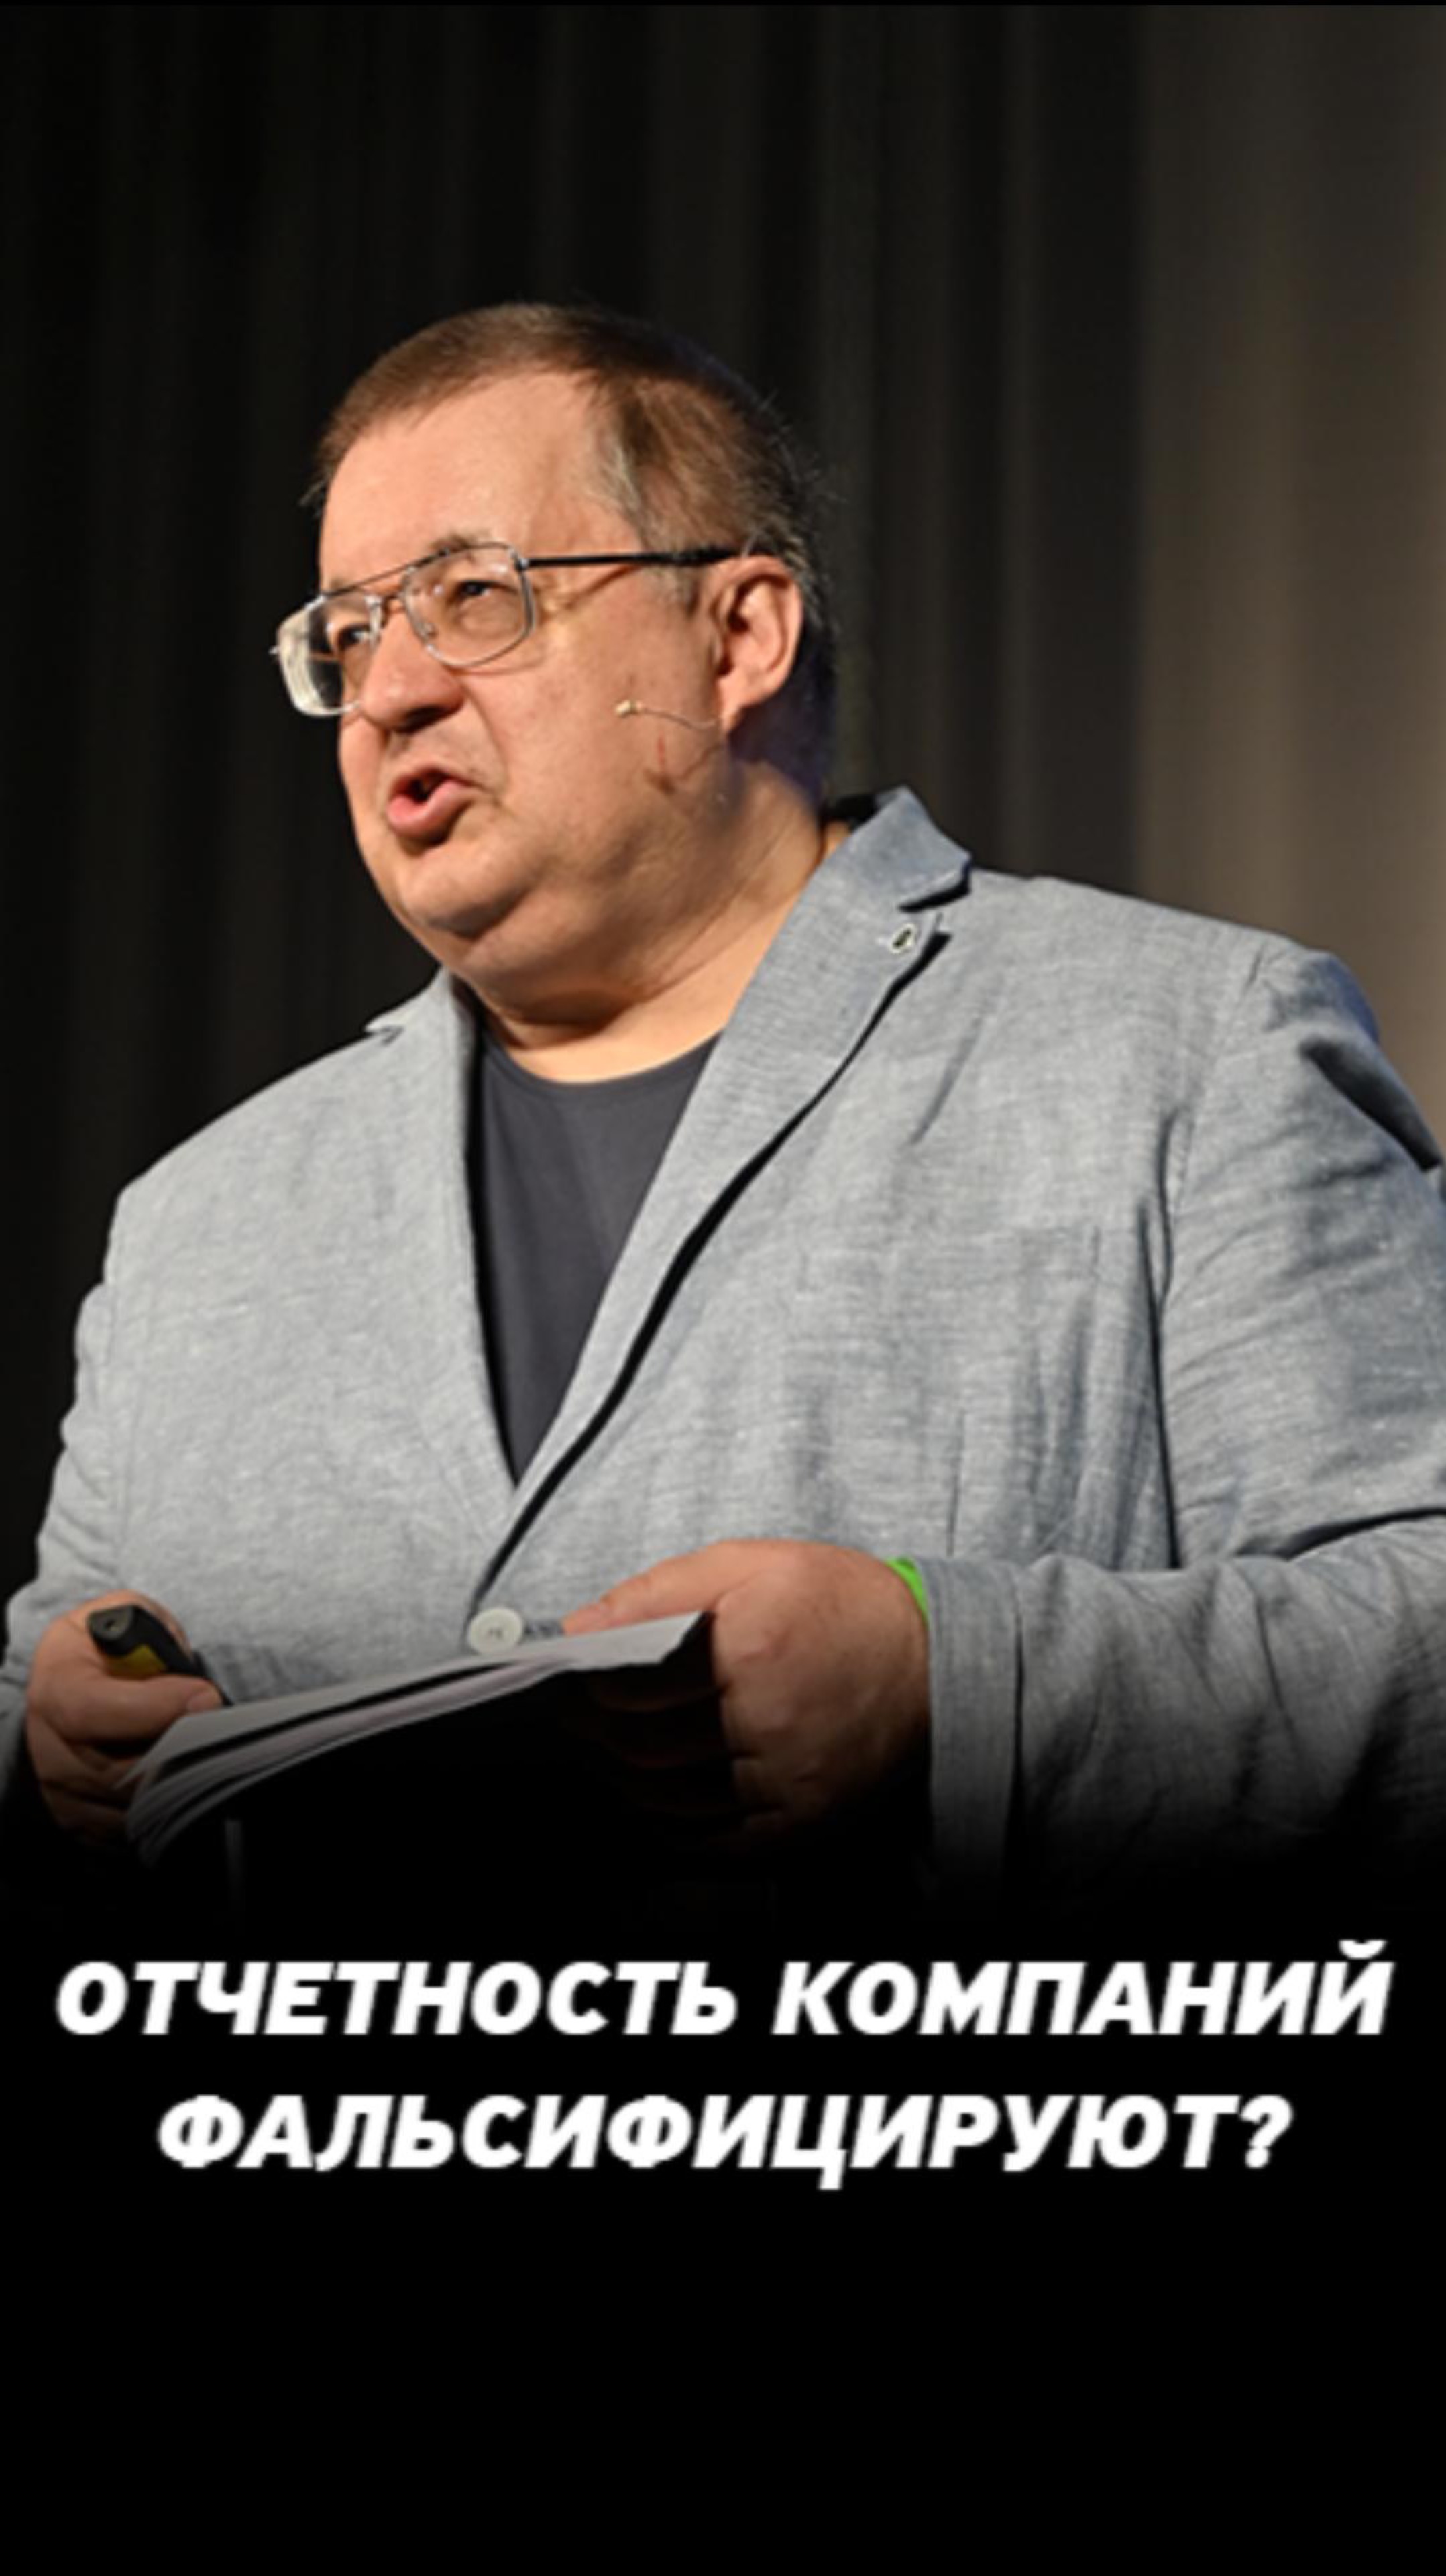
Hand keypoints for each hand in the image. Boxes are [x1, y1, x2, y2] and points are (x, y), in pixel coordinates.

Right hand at [25, 1591, 222, 1845]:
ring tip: (203, 1751)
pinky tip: (181, 1776)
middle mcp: (50, 1747)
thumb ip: (153, 1632)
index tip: (204, 1695)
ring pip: (133, 1805)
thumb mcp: (124, 1613)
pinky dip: (161, 1807)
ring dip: (176, 1780)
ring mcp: (63, 1791)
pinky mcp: (79, 1821)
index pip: (93, 1712)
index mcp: (56, 1689)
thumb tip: (184, 1677)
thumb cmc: (105, 1647)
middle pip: (122, 1770)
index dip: (154, 1708)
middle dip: (179, 1750)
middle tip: (218, 1730)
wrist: (73, 1686)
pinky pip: (129, 1829)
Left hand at [563, 1540, 929, 1849]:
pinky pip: (715, 1843)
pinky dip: (673, 1827)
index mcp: (751, 1649)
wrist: (933, 1662)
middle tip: (578, 1720)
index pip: (630, 1689)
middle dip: (598, 1736)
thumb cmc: (836, 1604)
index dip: (588, 1689)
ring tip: (614, 1754)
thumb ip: (658, 1590)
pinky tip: (658, 1799)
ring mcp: (788, 1781)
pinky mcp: (802, 1822)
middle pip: (643, 1749)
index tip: (572, 1681)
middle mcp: (770, 1722)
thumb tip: (577, 1627)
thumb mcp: (749, 1563)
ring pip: (670, 1802)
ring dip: (627, 1782)